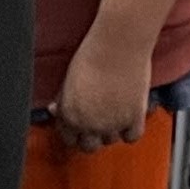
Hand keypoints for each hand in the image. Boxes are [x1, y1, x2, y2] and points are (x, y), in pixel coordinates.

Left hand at [53, 26, 153, 151]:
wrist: (119, 42)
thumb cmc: (94, 53)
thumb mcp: (69, 79)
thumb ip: (64, 100)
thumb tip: (56, 110)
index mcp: (70, 115)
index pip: (69, 138)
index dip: (74, 131)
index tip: (79, 126)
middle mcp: (90, 124)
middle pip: (89, 146)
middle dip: (91, 136)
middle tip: (96, 121)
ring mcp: (113, 124)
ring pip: (110, 141)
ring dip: (111, 130)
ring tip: (113, 111)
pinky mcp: (133, 118)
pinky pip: (131, 136)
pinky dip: (130, 130)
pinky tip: (128, 117)